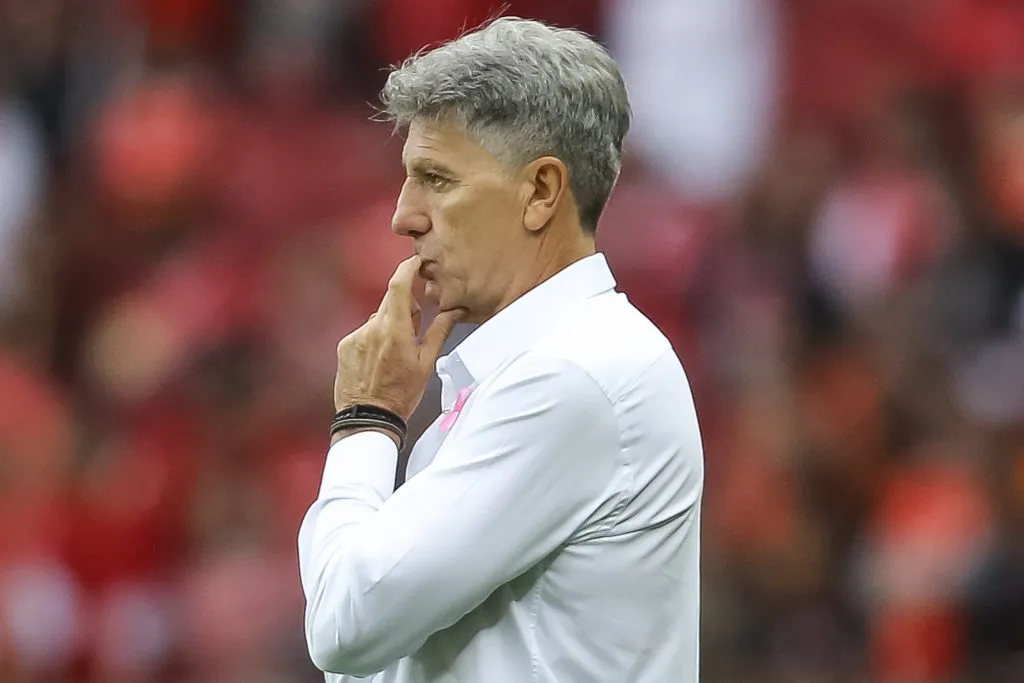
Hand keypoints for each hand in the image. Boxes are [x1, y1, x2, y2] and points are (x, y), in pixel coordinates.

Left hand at [334, 256, 463, 419]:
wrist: (369, 419)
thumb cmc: (400, 395)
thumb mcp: (427, 363)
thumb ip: (439, 331)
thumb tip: (454, 311)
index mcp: (395, 331)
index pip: (398, 286)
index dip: (407, 268)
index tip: (416, 263)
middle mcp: (372, 329)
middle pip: (390, 302)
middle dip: (404, 307)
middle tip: (414, 329)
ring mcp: (355, 337)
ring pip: (377, 320)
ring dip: (388, 327)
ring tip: (394, 356)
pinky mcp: (345, 346)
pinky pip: (364, 333)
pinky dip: (373, 340)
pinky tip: (379, 362)